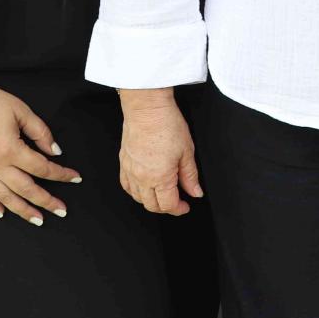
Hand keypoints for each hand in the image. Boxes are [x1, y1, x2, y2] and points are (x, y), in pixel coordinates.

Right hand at [0, 82, 79, 226]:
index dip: (61, 174)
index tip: (75, 178)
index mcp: (11, 150)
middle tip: (61, 211)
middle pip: (26, 189)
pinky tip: (1, 212)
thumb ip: (41, 133)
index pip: (42, 168)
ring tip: (37, 220)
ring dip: (22, 210)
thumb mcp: (22, 111)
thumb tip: (54, 151)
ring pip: (4, 197)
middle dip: (46, 201)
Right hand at [118, 95, 203, 215]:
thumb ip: (190, 176)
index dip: (179, 209)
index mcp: (160, 177)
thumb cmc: (167, 124)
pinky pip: (126, 186)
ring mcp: (130, 171)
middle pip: (152, 205)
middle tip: (177, 201)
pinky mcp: (123, 162)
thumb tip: (195, 192)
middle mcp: (142, 177)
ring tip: (163, 194)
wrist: (146, 108)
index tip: (186, 206)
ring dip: (150, 201)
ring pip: (137, 198)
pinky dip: (136, 191)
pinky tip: (144, 187)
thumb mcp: (187, 151)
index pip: (168, 205)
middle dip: (166, 207)